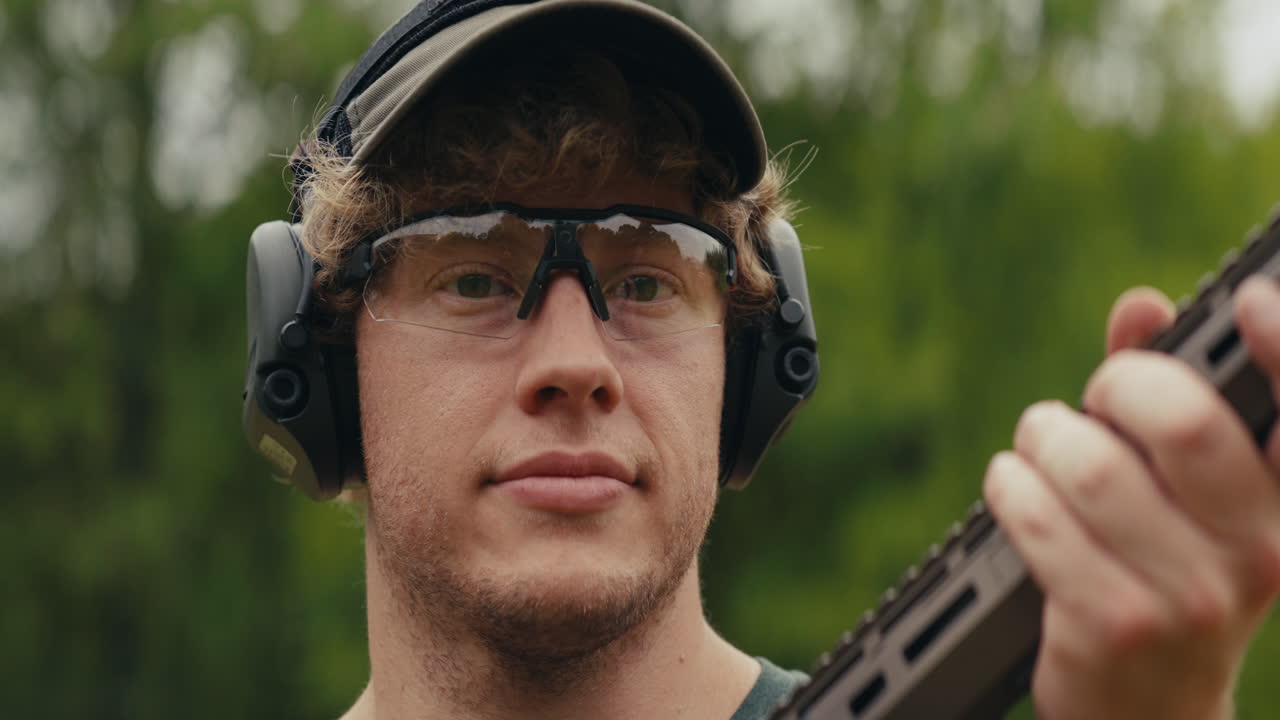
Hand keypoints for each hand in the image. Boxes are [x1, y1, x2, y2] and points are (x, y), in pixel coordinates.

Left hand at [983, 279, 1279, 719]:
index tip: (1244, 302)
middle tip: (1092, 406)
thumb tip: (1141, 307)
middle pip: (1177, 420)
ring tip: (1039, 450)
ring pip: (1090, 467)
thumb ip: (1165, 396)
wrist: (1146, 714)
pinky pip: (1039, 519)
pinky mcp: (1112, 622)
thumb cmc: (1160, 577)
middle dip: (1113, 388)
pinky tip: (1012, 489)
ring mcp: (1188, 594)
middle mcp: (1255, 550)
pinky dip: (1010, 488)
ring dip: (1044, 440)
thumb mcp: (1184, 499)